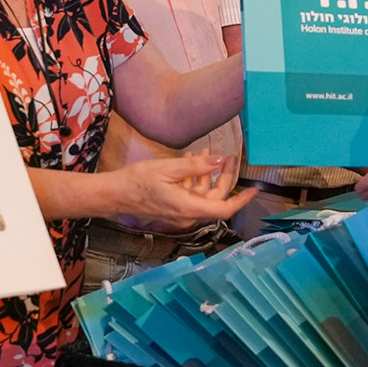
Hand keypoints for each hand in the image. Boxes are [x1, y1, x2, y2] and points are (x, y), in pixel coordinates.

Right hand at [108, 154, 255, 232]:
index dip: (242, 200)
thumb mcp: (168, 169)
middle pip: (215, 198)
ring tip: (207, 152)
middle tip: (229, 156)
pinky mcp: (173, 208)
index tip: (254, 189)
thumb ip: (196, 167)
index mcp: (189, 208)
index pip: (224, 209)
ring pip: (203, 194)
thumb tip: (219, 162)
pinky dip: (194, 179)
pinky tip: (192, 160)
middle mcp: (188, 214)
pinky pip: (191, 194)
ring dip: (207, 174)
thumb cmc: (137, 182)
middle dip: (225, 177)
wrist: (114, 195)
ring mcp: (180, 213)